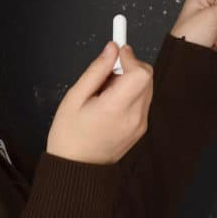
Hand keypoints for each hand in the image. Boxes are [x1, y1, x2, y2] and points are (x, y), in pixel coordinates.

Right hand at [46, 43, 152, 164]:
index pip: (141, 73)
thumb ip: (96, 70)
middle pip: (146, 77)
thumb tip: (112, 48)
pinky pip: (142, 101)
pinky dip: (130, 94)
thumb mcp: (75, 97)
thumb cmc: (69, 136)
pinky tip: (110, 103)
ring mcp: (140, 125)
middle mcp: (134, 117)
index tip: (115, 53)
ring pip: (146, 87)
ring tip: (104, 92)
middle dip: (129, 67)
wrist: (75, 169)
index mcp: (117, 108)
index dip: (130, 57)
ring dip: (129, 80)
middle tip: (105, 75)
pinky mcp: (140, 129)